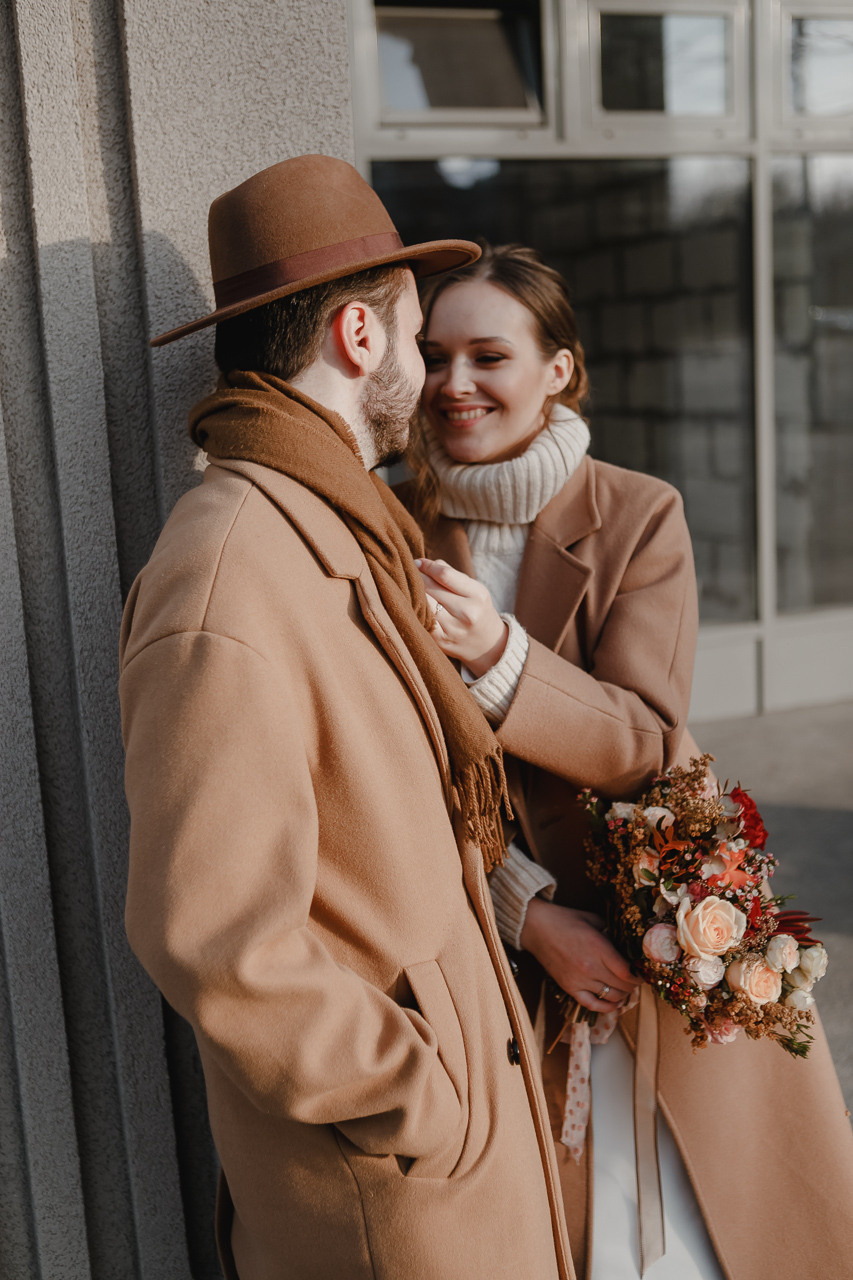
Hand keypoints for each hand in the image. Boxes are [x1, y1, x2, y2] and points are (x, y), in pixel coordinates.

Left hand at [415, 557, 507, 677]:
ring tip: (410, 589)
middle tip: (410, 574)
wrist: (488, 646)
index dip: (427, 566)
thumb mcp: (475, 590)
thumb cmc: (477, 610)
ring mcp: (452, 629)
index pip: (444, 574)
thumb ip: (451, 574)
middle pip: (429, 588)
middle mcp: (466, 613)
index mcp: (477, 595)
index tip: (418, 562)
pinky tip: (414, 606)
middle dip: (417, 578)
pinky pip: (420, 620)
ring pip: (423, 604)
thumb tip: (422, 564)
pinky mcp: (440, 641)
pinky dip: (415, 610)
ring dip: (413, 594)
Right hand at [520, 898, 638, 1013]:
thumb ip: (612, 932)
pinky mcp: (569, 987)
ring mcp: (579, 980)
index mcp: (598, 948)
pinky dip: (606, 1007)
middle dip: (633, 985)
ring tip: (625, 988)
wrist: (536, 926)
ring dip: (622, 995)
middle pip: (622, 986)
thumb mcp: (594, 920)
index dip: (639, 976)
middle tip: (636, 979)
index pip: (627, 972)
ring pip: (611, 997)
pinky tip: (613, 1003)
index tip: (642, 972)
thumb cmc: (565, 919)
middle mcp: (590, 967)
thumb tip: (628, 944)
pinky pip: (592, 1004)